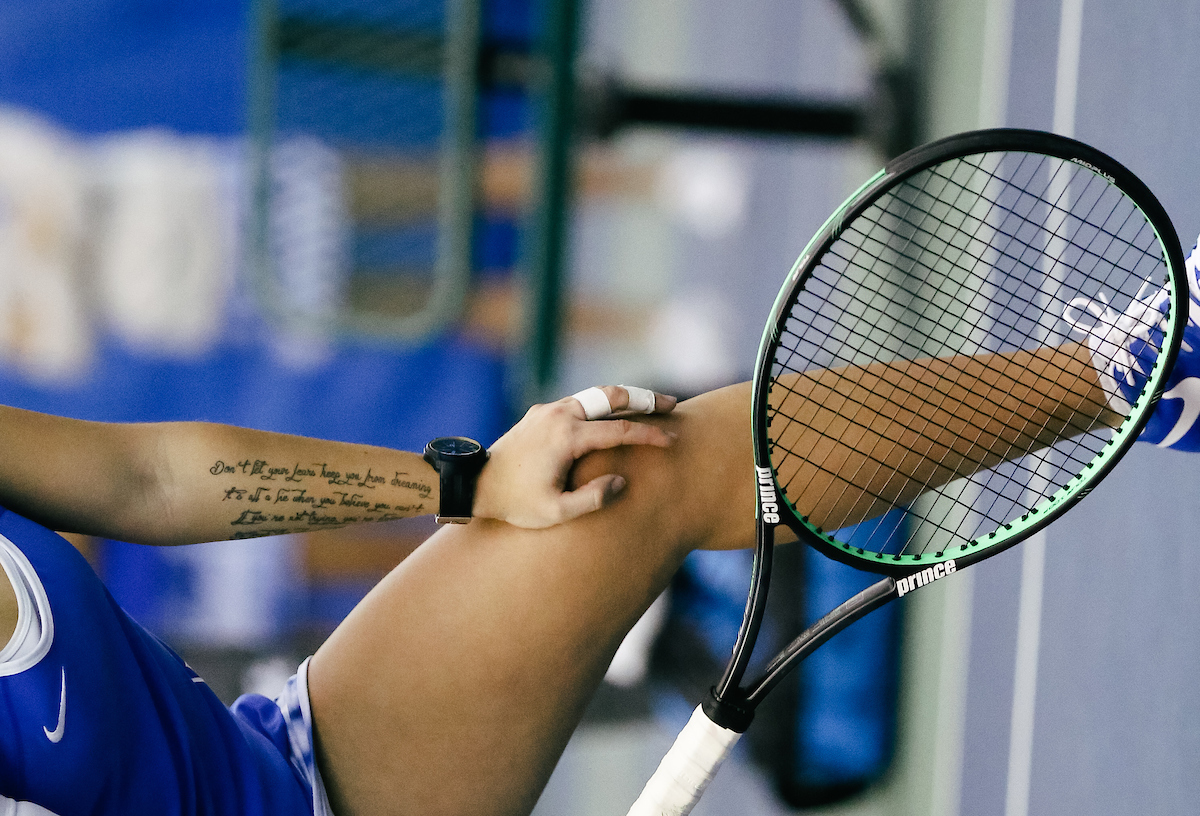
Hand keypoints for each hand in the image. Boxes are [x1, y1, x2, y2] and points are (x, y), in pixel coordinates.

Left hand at [473, 385, 676, 527]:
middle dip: (644, 399)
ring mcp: (548, 410)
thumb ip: (593, 499)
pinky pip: (579, 402)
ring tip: (650, 406)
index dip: (649, 436)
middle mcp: (559, 415)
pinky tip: (616, 414)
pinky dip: (603, 404)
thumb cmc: (515, 503)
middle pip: (611, 396)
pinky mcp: (540, 413)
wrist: (475, 484)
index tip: (672, 441)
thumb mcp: (555, 513)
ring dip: (624, 398)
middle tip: (672, 404)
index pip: (619, 431)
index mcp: (566, 437)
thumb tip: (621, 482)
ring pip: (595, 395)